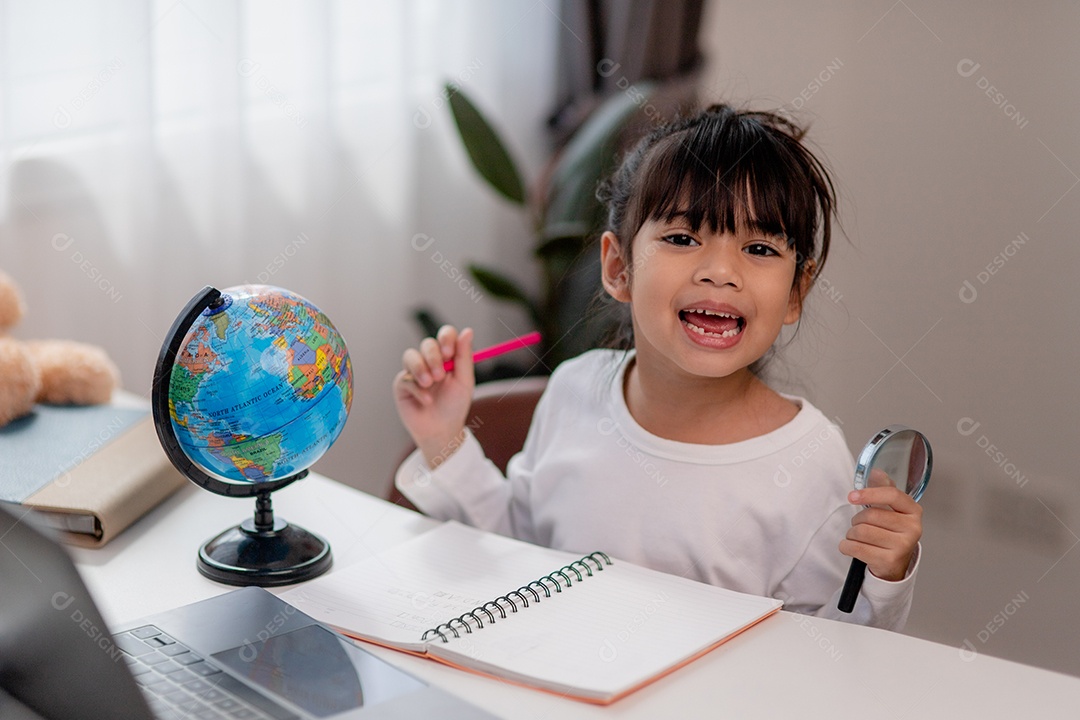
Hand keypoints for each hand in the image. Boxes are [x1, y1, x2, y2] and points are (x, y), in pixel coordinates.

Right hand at [392, 326, 474, 467]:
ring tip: (430, 385)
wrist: (441, 430)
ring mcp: (414, 372)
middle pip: (427, 344)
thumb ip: (464, 356)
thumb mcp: (464, 382)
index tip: (449, 352)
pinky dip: (418, 389)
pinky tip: (427, 401)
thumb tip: (468, 331)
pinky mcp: (402, 384)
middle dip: (433, 357)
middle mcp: (430, 361)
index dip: (446, 338)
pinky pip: (405, 378)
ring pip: (410, 356)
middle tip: (440, 375)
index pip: (445, 335)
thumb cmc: (454, 406)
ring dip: (421, 369)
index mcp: (448, 357)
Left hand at [838, 470, 922, 581]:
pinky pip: (856, 548)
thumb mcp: (892, 509)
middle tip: (860, 525)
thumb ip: (883, 488)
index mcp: (914, 511)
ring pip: (861, 532)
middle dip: (857, 519)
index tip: (852, 496)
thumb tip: (875, 471)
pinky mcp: (889, 561)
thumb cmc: (891, 532)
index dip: (869, 493)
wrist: (895, 563)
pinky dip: (846, 546)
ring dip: (851, 534)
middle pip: (871, 515)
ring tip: (858, 537)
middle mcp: (913, 528)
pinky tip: (852, 546)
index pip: (892, 495)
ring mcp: (903, 546)